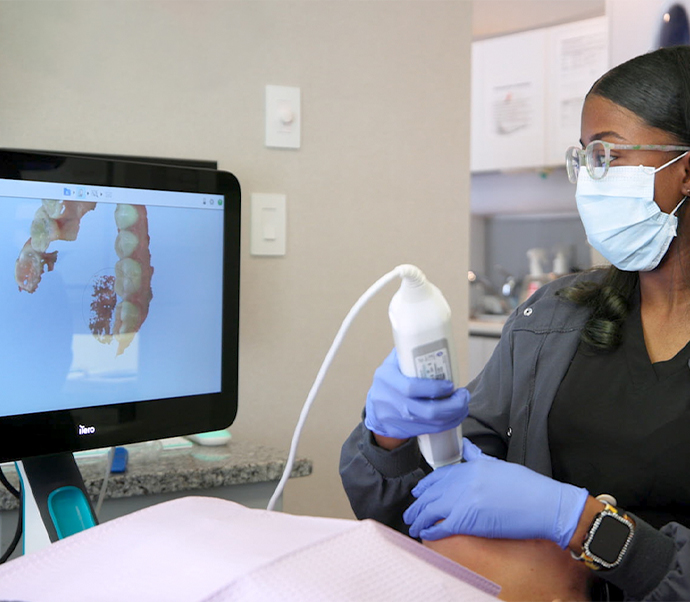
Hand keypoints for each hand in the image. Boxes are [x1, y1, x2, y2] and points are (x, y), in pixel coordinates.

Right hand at [364, 349, 468, 439]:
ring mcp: (397, 420)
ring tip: (463, 405)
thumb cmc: (388, 382)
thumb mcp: (391, 364)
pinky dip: (447, 424)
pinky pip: (430, 430)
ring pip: (431, 423)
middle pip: (426, 410)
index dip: (434, 389)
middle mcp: (390, 402)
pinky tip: (455, 416)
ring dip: (453, 415)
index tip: (450, 384)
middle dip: (451, 405)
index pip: (411, 388)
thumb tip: (429, 337)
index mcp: (386, 379)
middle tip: (463, 396)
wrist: (375, 410)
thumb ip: (407, 352)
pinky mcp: (405, 431)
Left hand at [403, 439, 587, 547]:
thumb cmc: (528, 487)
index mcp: (471, 467)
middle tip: (411, 512)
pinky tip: (426, 534)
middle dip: (418, 504)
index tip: (419, 492)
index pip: (441, 476)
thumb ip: (478, 457)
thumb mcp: (499, 464)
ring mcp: (464, 500)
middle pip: (433, 493)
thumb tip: (468, 448)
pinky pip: (442, 526)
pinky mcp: (468, 520)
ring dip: (420, 519)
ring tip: (413, 526)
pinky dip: (431, 531)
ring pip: (432, 510)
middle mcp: (464, 481)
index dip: (427, 486)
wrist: (545, 505)